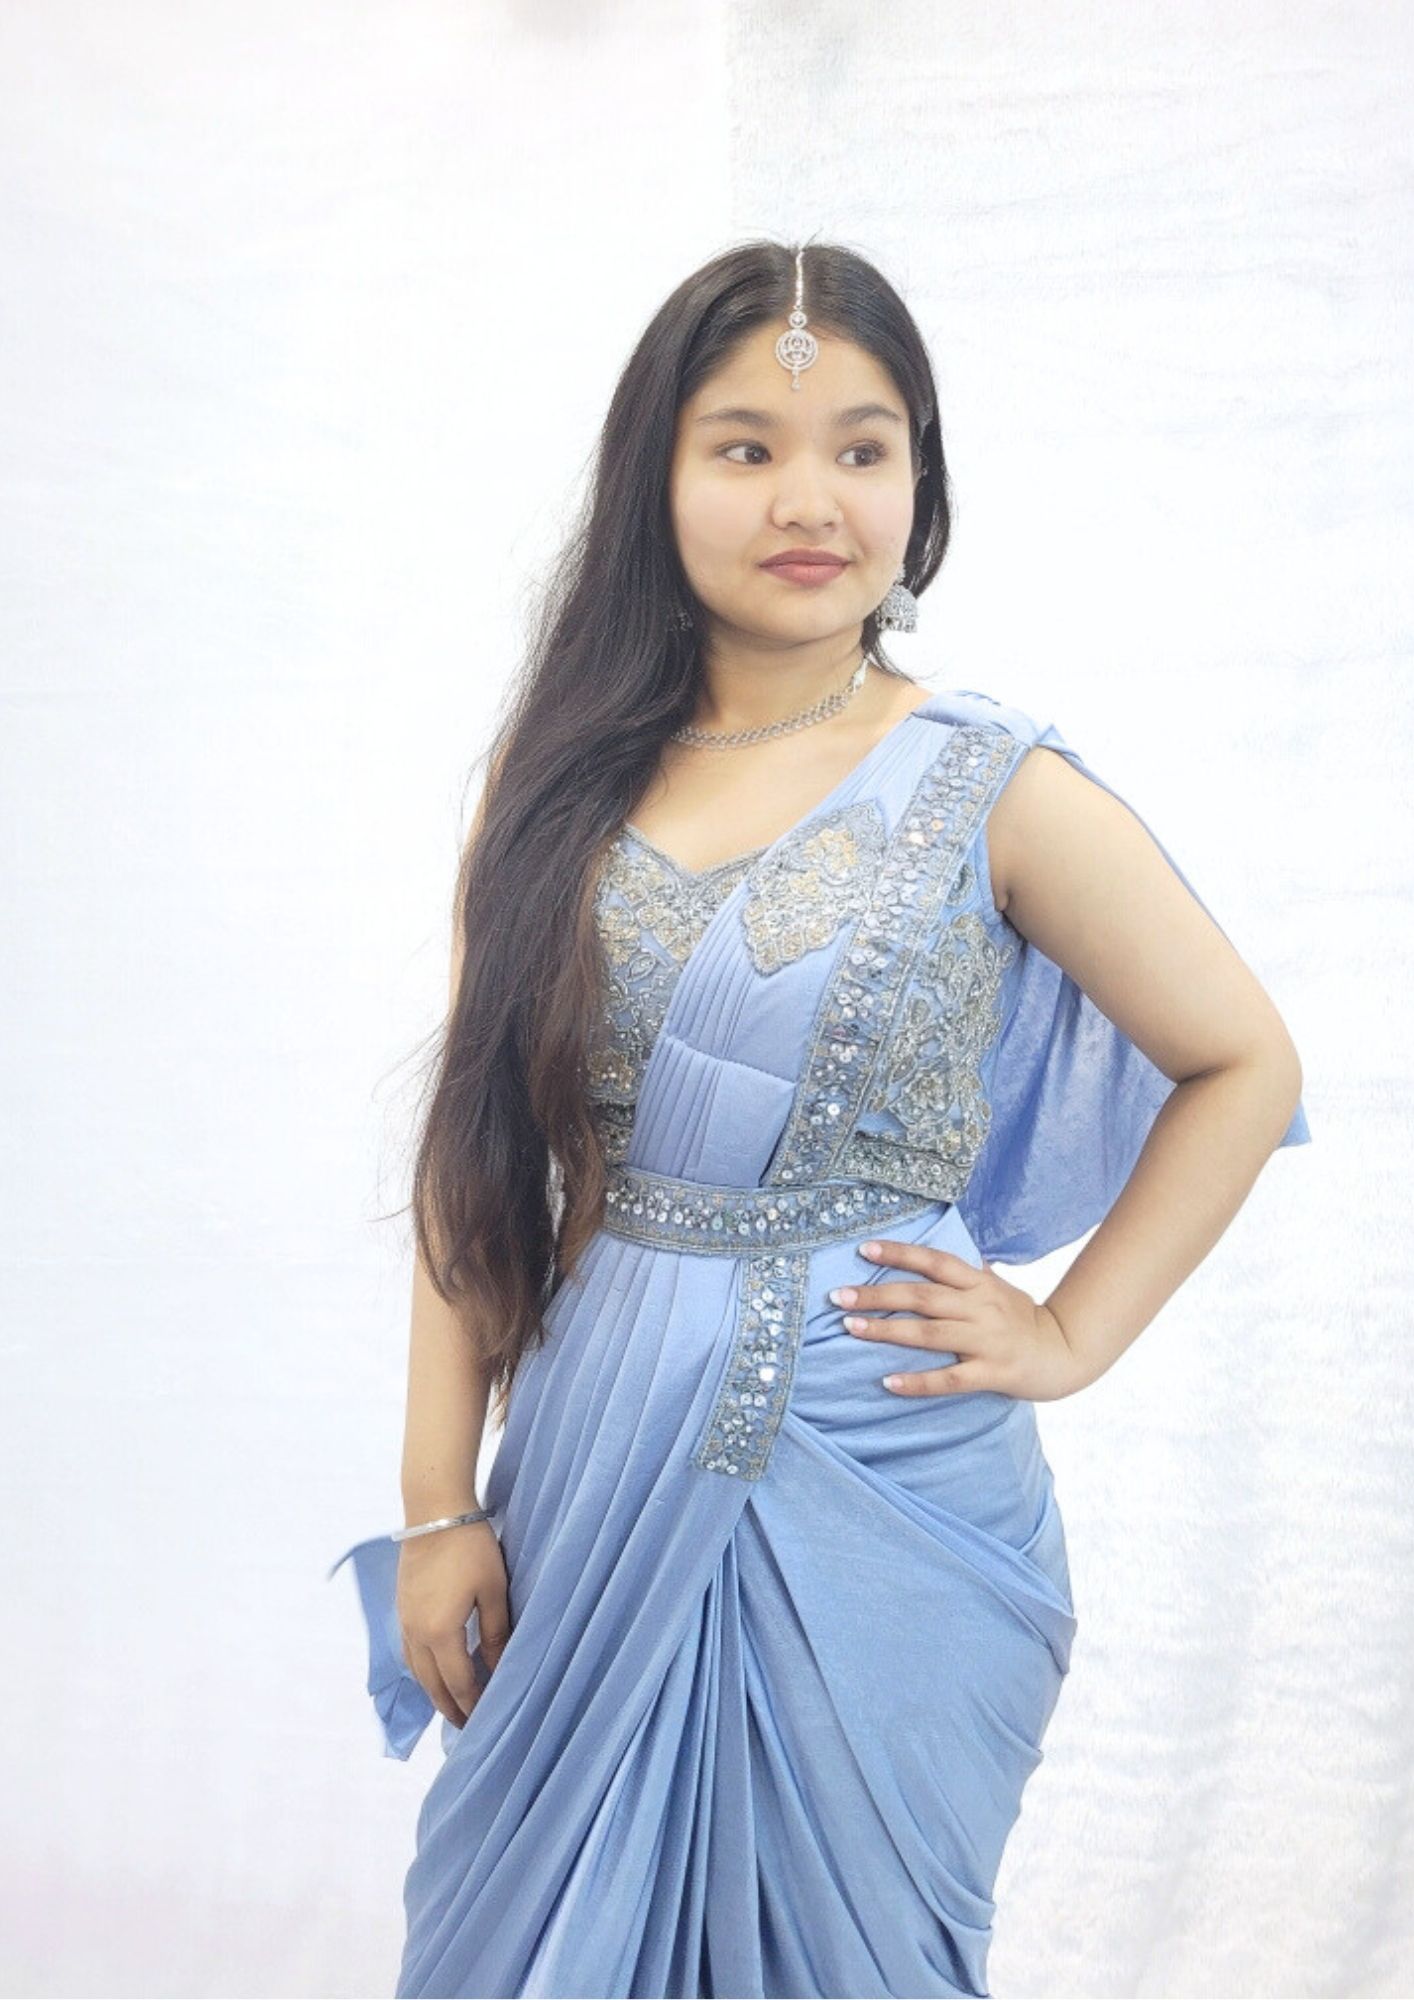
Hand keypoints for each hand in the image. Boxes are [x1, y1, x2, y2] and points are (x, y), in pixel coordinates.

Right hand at [396, 1520, 510, 1730]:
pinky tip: (435, 1670)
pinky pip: (410, 1653)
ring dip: (435, 1692)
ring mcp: (404, 1621)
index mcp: (440, 1634)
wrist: (434, 1511)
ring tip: (454, 1705)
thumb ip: (496, 1634)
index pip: (459, 1684)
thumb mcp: (493, 1591)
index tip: (489, 1721)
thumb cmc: (470, 1548)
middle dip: (452, 1708)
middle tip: (470, 1726)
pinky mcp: (401, 1608)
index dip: (474, 1705)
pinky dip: (423, 1671)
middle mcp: (416, 1634)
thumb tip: (500, 1669)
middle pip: (433, 1685)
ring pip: (417, 1672)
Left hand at [830, 1238, 1096, 1402]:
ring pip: (928, 1334)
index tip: (863, 1249)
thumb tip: (928, 1256)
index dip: (900, 1253)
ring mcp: (986, 1341)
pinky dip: (917, 1381)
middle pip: (922, 1296)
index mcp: (979, 1283)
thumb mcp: (996, 1286)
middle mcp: (980, 1307)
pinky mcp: (991, 1373)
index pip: (935, 1261)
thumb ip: (965, 1274)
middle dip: (876, 1294)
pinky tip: (887, 1382)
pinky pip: (949, 1379)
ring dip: (886, 1331)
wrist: (1065, 1352)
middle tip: (837, 1297)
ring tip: (850, 1328)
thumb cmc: (1022, 1317)